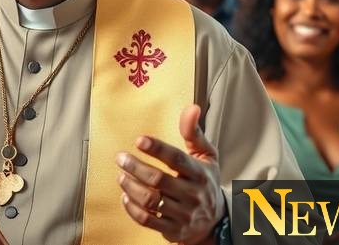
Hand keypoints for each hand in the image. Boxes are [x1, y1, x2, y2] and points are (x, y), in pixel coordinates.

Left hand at [116, 104, 224, 244]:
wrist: (217, 220)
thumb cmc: (206, 182)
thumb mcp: (207, 156)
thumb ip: (194, 133)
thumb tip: (192, 108)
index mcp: (200, 174)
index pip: (177, 159)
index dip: (157, 148)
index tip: (139, 140)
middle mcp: (192, 194)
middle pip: (159, 180)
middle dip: (135, 167)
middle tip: (121, 158)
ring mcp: (183, 214)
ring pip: (150, 200)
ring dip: (131, 186)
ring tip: (121, 175)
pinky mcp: (173, 229)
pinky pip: (147, 220)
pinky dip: (132, 208)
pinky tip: (125, 196)